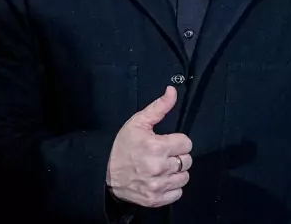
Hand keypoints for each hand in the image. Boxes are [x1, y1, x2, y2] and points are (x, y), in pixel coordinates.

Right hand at [106, 86, 192, 207]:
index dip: (177, 141)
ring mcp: (158, 186)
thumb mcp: (138, 123)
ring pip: (184, 177)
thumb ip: (159, 107)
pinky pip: (177, 193)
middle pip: (187, 161)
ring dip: (176, 172)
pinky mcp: (155, 199)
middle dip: (177, 156)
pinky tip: (161, 180)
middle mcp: (160, 168)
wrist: (104, 174)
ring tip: (163, 167)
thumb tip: (172, 90)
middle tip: (163, 155)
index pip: (187, 143)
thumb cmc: (122, 146)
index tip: (167, 142)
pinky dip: (172, 188)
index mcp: (158, 147)